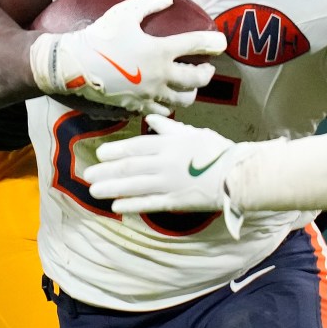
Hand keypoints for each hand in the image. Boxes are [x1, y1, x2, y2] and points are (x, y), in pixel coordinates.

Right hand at [30, 0, 225, 114]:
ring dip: (190, 92)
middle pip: (197, 80)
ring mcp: (149, 94)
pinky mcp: (137, 106)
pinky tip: (164, 98)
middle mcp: (160, 76)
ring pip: (183, 100)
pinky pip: (160, 111)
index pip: (197, 46)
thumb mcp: (124, 12)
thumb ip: (149, 3)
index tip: (222, 42)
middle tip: (207, 68)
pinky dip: (167, 105)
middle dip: (207, 73)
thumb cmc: (99, 37)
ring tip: (188, 86)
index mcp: (161, 51)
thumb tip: (168, 0)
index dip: (214, 42)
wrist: (74, 66)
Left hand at [90, 114, 253, 216]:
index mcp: (170, 144)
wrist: (239, 174)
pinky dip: (131, 204)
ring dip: (112, 188)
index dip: (117, 151)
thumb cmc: (218, 151)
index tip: (100, 153)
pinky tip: (116, 206)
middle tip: (88, 174)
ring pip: (135, 185)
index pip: (137, 146)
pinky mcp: (176, 202)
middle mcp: (165, 163)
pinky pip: (149, 203)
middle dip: (107, 171)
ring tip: (94, 191)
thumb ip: (170, 129)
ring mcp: (169, 183)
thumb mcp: (194, 133)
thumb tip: (153, 121)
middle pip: (130, 167)